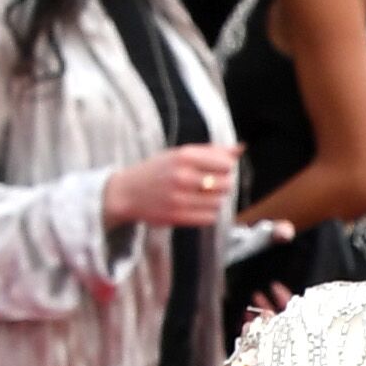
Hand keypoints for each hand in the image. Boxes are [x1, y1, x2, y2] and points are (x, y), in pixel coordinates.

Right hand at [104, 142, 240, 231]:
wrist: (127, 192)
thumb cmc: (157, 171)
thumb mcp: (179, 154)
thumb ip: (210, 151)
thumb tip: (239, 149)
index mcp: (184, 156)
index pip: (226, 163)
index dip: (226, 168)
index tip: (219, 169)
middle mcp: (182, 176)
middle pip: (226, 184)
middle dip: (223, 184)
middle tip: (211, 184)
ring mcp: (180, 197)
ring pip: (219, 202)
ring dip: (215, 200)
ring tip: (200, 196)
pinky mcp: (178, 216)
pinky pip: (210, 217)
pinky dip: (208, 213)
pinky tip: (197, 207)